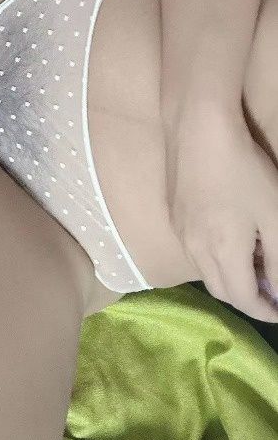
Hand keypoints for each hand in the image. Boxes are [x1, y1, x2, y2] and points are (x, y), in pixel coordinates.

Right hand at [165, 104, 277, 321]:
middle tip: (269, 286)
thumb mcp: (274, 216)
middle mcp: (195, 250)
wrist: (199, 129)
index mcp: (223, 253)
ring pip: (204, 271)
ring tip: (250, 260)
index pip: (243, 300)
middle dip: (246, 297)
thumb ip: (277, 259)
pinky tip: (226, 234)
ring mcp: (180, 231)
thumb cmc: (245, 170)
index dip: (265, 311)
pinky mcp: (172, 214)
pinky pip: (193, 249)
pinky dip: (212, 256)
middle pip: (220, 291)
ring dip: (228, 276)